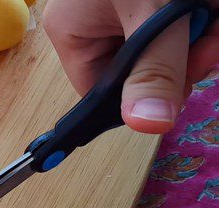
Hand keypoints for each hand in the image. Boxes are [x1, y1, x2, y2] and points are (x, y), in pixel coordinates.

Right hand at [43, 0, 218, 133]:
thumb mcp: (150, 14)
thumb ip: (153, 69)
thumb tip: (148, 125)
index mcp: (73, 32)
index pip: (100, 89)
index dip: (139, 96)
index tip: (177, 89)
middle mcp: (94, 25)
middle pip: (139, 70)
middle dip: (181, 63)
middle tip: (206, 46)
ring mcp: (123, 12)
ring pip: (165, 49)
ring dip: (199, 40)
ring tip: (211, 15)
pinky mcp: (152, 3)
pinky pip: (178, 27)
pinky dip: (203, 22)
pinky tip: (210, 9)